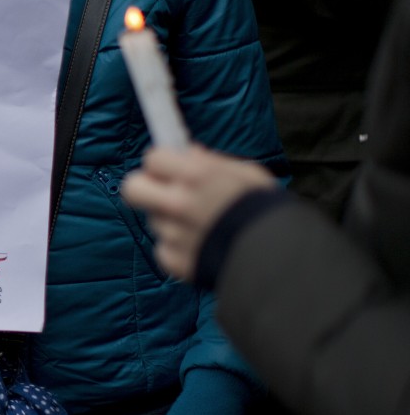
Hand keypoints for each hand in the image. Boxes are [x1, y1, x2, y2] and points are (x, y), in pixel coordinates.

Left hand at [122, 146, 275, 279]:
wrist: (282, 258)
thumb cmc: (266, 210)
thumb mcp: (246, 174)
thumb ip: (211, 162)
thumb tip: (187, 152)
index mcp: (195, 175)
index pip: (152, 158)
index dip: (161, 163)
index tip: (169, 169)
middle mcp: (179, 203)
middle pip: (132, 188)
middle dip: (144, 188)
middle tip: (161, 192)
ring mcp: (174, 234)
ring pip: (155, 221)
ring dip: (171, 221)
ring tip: (204, 227)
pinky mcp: (175, 262)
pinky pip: (163, 250)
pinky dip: (178, 249)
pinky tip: (202, 247)